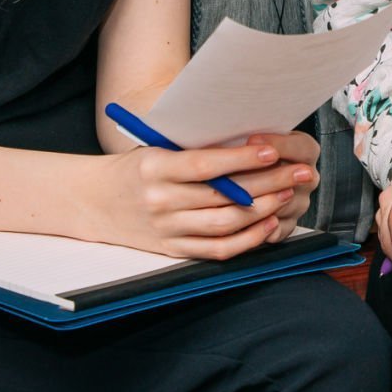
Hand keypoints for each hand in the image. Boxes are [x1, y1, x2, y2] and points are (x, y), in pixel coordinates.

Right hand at [92, 139, 311, 259]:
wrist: (93, 202)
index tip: (272, 151)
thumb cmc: (133, 168)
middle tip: (298, 172)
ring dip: (262, 210)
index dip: (240, 159)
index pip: (204, 164)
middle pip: (223, 195)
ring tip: (287, 193)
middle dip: (267, 183)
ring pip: (224, 224)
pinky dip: (246, 239)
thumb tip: (245, 141)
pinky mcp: (172, 250)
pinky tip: (268, 224)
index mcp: (154, 168)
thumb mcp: (154, 149)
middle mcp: (160, 201)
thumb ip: (192, 150)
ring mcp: (166, 230)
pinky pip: (217, 250)